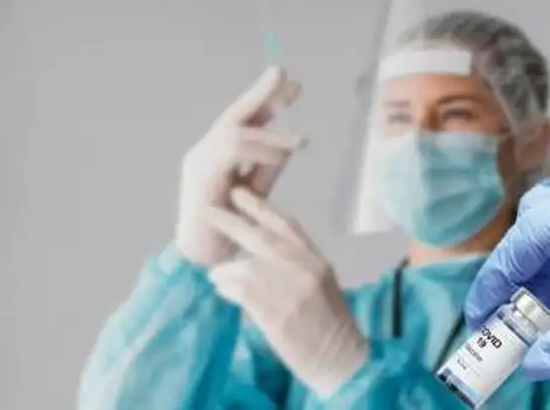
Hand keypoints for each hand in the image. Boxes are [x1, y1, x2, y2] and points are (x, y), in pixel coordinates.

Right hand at [175, 66, 304, 265]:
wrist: (205, 258)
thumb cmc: (231, 228)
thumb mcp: (257, 190)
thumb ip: (270, 165)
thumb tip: (291, 142)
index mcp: (220, 154)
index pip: (245, 120)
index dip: (269, 102)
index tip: (294, 86)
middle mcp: (206, 151)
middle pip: (235, 114)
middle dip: (262, 94)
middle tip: (285, 73)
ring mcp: (200, 161)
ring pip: (235, 130)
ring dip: (271, 133)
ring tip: (301, 141)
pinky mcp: (201, 175)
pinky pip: (231, 149)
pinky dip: (259, 149)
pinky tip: (281, 153)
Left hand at [206, 188, 368, 397]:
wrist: (339, 356)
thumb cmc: (329, 324)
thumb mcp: (320, 283)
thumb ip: (295, 265)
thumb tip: (256, 256)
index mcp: (316, 258)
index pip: (286, 224)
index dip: (261, 207)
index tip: (240, 192)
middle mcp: (305, 268)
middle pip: (262, 238)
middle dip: (233, 223)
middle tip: (210, 210)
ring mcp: (290, 289)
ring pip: (244, 267)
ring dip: (225, 271)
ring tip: (217, 276)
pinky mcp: (276, 311)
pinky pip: (239, 291)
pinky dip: (226, 288)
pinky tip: (222, 289)